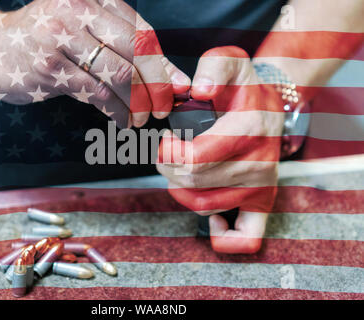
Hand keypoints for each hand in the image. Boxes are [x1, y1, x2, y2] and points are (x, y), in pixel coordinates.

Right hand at [0, 0, 189, 127]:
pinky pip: (95, 93)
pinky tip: (122, 120)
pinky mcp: (48, 66)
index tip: (180, 86)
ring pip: (119, 74)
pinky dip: (116, 111)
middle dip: (158, 85)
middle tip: (166, 107)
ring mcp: (60, 37)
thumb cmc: (40, 40)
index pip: (142, 31)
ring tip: (143, 118)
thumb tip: (167, 76)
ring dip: (138, 102)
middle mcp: (77, 10)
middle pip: (136, 51)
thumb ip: (118, 47)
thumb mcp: (80, 31)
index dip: (165, 63)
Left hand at [157, 46, 284, 253]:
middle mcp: (257, 163)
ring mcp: (261, 186)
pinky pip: (246, 235)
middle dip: (169, 167)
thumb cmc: (244, 87)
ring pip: (203, 205)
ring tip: (181, 169)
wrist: (274, 106)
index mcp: (248, 130)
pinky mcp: (263, 202)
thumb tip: (198, 90)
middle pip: (193, 182)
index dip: (168, 153)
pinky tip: (213, 220)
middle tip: (169, 151)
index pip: (194, 160)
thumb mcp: (231, 60)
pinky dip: (223, 236)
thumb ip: (213, 66)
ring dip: (181, 189)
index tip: (166, 139)